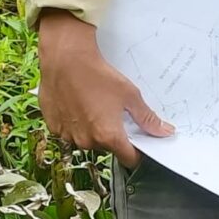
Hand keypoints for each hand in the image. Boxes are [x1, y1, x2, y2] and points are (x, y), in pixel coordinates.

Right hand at [37, 10, 169, 165]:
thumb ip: (147, 118)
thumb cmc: (97, 75)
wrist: (65, 60)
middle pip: (108, 148)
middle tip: (114, 113)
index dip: (137, 152)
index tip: (139, 143)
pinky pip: (70, 132)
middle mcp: (87, 141)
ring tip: (94, 106)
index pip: (129, 159)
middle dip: (114, 135)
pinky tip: (78, 105)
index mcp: (109, 136)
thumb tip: (164, 131)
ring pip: (88, 140)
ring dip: (93, 130)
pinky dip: (75, 123)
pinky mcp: (54, 127)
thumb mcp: (130, 95)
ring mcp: (68, 135)